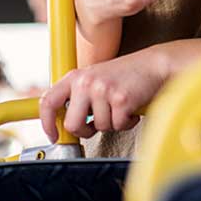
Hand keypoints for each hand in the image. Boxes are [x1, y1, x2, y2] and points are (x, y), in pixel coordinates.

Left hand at [38, 48, 168, 141]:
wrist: (154, 65)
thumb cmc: (126, 74)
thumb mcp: (95, 79)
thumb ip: (79, 96)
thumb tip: (67, 122)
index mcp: (76, 77)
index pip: (49, 101)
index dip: (47, 123)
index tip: (54, 135)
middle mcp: (86, 82)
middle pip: (72, 124)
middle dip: (85, 131)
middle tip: (96, 125)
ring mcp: (103, 90)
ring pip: (99, 127)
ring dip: (112, 123)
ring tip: (120, 107)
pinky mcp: (120, 99)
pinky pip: (118, 126)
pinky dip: (127, 122)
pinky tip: (131, 108)